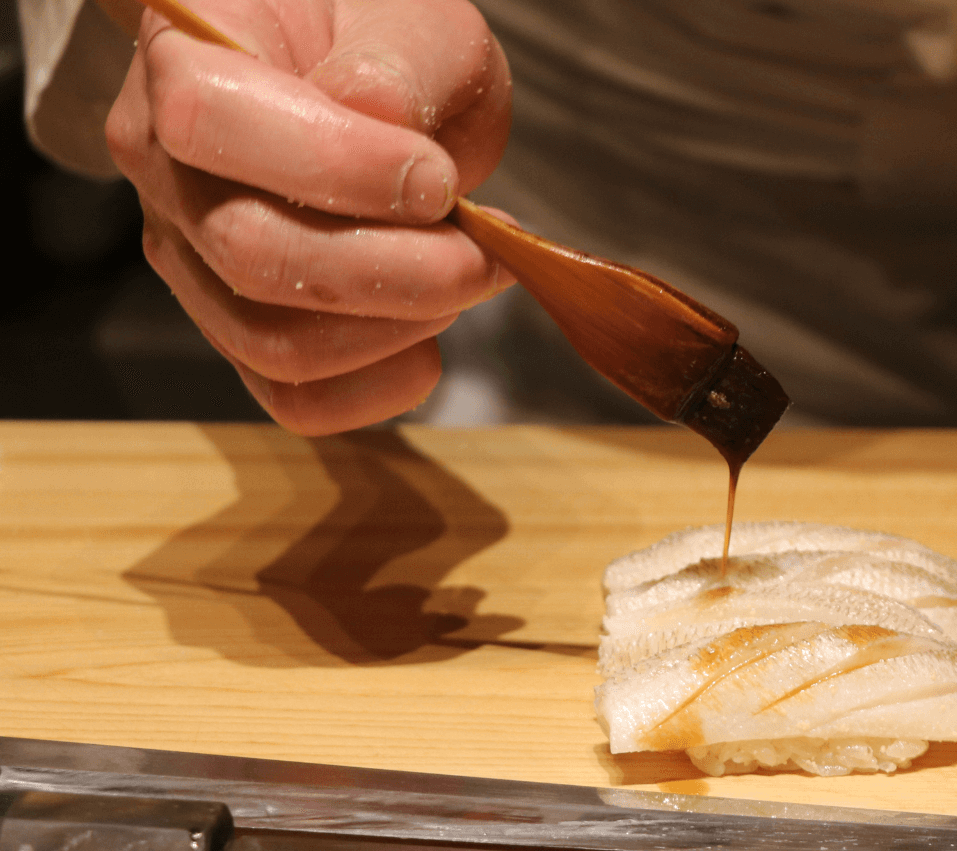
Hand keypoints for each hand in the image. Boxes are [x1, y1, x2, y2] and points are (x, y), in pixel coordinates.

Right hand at [106, 0, 512, 433]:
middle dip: (395, 269)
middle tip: (482, 251)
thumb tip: (376, 118)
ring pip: (273, 341)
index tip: (434, 180)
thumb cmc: (381, 43)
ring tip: (464, 276)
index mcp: (183, 57)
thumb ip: (397, 61)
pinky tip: (429, 335)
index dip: (334, 166)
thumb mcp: (411, 19)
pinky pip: (293, 397)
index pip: (210, 119)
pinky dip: (379, 386)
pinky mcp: (236, 327)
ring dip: (397, 325)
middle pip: (250, 253)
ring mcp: (191, 256)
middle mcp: (163, 165)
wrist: (370, 84)